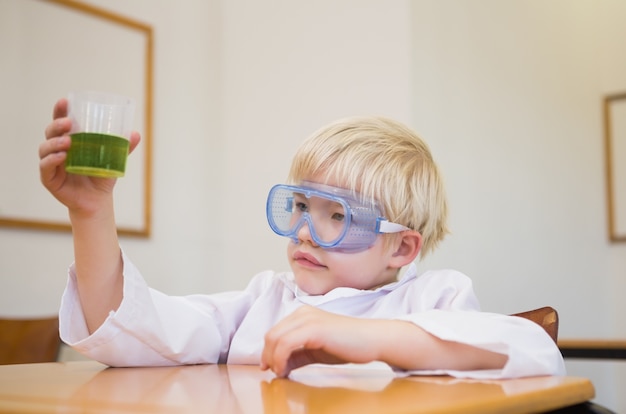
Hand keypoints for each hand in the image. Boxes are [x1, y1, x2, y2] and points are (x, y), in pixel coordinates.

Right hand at [39, 98, 140, 215]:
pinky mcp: (49, 179)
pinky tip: (62, 157)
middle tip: (69, 123)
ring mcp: (51, 164)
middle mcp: (56, 150)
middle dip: (57, 125)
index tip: (65, 101)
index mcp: (69, 141)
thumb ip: (123, 147)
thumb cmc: (101, 176)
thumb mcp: (113, 160)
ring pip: (45, 148)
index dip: (60, 111)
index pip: (61, 122)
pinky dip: (51, 160)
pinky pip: (45, 167)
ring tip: (68, 142)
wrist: (97, 201)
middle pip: (50, 132)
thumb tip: (135, 134)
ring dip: (54, 142)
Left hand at [261, 306, 383, 377]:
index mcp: (302, 315)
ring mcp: (307, 319)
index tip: (269, 368)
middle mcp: (302, 313)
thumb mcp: (316, 350)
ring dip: (272, 359)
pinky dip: (280, 359)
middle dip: (267, 356)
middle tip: (274, 372)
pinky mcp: (313, 328)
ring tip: (280, 373)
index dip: (268, 351)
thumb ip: (298, 354)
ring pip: (275, 338)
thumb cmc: (348, 345)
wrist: (372, 340)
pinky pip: (285, 343)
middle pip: (271, 335)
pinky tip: (285, 370)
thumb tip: (280, 366)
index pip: (275, 332)